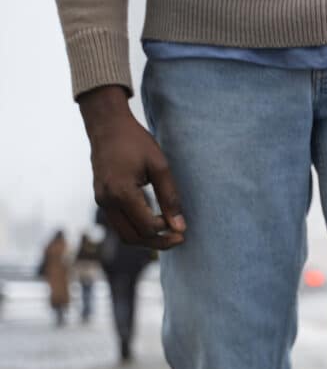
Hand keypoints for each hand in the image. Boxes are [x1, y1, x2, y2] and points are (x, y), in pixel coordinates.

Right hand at [79, 85, 185, 249]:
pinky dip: (137, 229)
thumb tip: (180, 227)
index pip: (147, 227)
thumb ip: (170, 198)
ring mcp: (101, 201)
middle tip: (179, 239)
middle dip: (158, 243)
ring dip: (147, 239)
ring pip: (124, 235)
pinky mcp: (102, 199)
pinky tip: (155, 223)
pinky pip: (119, 224)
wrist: (107, 125)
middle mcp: (107, 200)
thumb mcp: (160, 166)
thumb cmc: (136, 142)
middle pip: (133, 238)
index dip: (167, 231)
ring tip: (169, 233)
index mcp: (121, 192)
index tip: (183, 228)